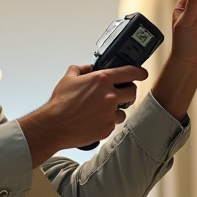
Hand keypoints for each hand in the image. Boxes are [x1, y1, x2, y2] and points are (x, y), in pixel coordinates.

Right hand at [19, 64, 148, 165]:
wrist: (55, 125)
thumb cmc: (60, 104)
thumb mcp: (68, 79)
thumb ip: (80, 69)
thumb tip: (87, 68)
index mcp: (101, 80)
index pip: (129, 72)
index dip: (139, 72)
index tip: (142, 73)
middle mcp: (109, 96)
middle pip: (133, 92)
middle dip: (128, 92)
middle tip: (121, 94)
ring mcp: (110, 113)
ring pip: (124, 110)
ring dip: (117, 109)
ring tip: (103, 111)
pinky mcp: (108, 127)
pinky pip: (114, 123)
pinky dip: (107, 122)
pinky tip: (95, 120)